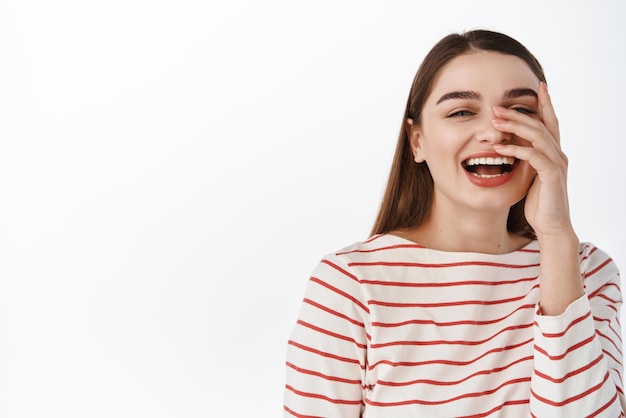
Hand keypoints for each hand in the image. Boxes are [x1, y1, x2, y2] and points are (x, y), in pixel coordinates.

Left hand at [491, 82, 572, 238]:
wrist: (551, 226)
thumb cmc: (538, 202)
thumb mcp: (529, 176)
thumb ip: (524, 159)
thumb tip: (507, 145)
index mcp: (553, 152)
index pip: (549, 121)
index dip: (544, 103)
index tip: (537, 86)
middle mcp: (558, 153)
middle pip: (539, 124)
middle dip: (517, 113)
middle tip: (496, 107)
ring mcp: (556, 163)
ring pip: (537, 136)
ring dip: (514, 127)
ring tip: (494, 121)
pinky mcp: (551, 175)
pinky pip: (534, 157)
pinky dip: (516, 150)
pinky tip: (499, 148)